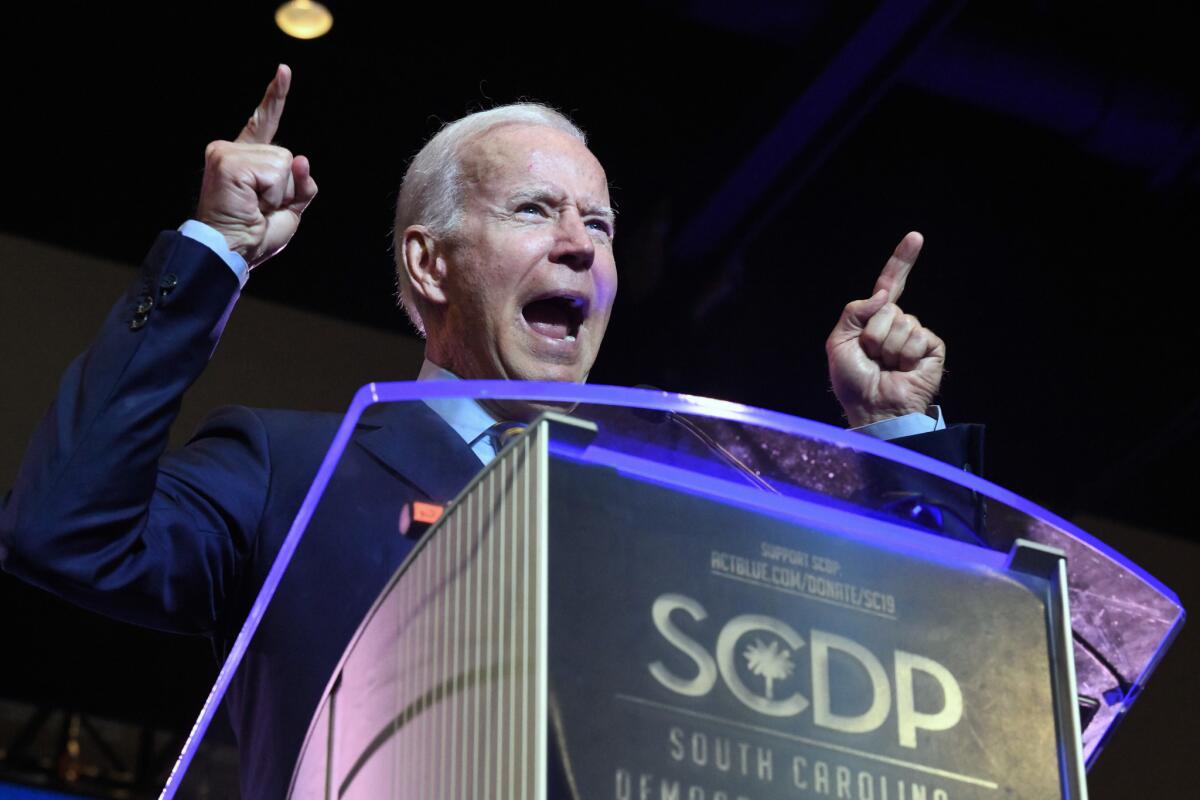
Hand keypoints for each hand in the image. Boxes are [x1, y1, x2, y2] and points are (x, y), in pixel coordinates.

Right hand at [195, 64, 317, 268]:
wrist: (231, 252)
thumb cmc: (255, 235)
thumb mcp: (289, 209)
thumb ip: (300, 184)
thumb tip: (302, 160)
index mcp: (246, 159)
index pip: (264, 123)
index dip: (275, 97)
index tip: (284, 71)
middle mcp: (232, 150)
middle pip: (287, 156)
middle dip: (286, 189)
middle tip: (262, 209)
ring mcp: (227, 153)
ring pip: (284, 163)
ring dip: (279, 193)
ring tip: (256, 207)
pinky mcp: (228, 161)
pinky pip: (275, 172)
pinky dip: (273, 194)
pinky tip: (252, 203)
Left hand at [826, 232, 945, 427]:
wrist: (874, 408)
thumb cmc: (853, 382)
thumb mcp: (838, 342)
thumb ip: (854, 312)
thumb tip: (883, 295)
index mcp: (875, 320)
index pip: (890, 285)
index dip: (902, 261)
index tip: (915, 237)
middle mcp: (897, 324)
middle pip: (888, 307)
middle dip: (873, 333)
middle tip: (871, 358)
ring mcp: (915, 336)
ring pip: (901, 322)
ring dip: (887, 347)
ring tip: (886, 366)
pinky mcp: (932, 348)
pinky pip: (917, 336)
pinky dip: (904, 355)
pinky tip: (903, 370)